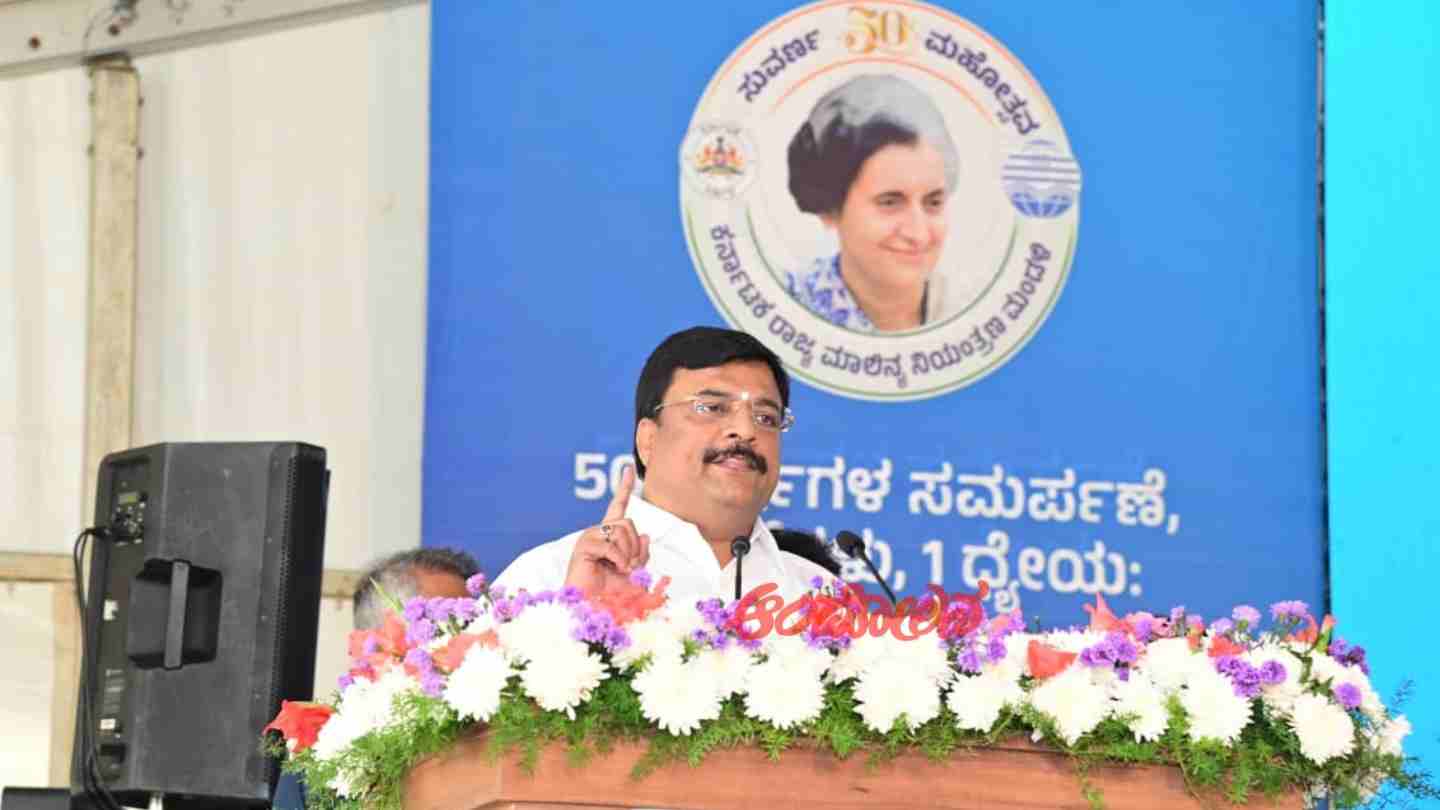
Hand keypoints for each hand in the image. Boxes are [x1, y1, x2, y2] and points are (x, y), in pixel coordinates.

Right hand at [564, 465, 650, 595]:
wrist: (594, 608)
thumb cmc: (612, 594)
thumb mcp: (635, 573)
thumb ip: (642, 554)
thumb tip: (645, 534)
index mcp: (610, 536)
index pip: (618, 506)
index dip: (624, 487)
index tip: (629, 468)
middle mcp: (598, 532)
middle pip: (628, 523)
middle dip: (636, 547)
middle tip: (630, 566)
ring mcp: (589, 537)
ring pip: (622, 531)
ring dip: (628, 554)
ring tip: (621, 569)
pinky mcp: (584, 546)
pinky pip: (611, 545)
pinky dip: (619, 560)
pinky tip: (615, 569)